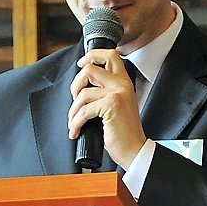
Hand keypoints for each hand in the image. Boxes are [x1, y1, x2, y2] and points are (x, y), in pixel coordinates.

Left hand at [68, 47, 146, 170]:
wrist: (133, 150)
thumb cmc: (123, 133)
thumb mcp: (116, 106)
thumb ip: (105, 92)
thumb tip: (81, 89)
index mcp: (124, 82)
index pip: (110, 55)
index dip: (92, 56)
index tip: (81, 63)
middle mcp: (121, 84)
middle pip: (91, 68)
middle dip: (75, 84)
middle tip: (75, 99)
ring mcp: (117, 93)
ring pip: (83, 92)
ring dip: (73, 110)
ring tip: (74, 122)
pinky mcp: (111, 105)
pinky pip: (84, 110)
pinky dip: (75, 122)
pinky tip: (76, 130)